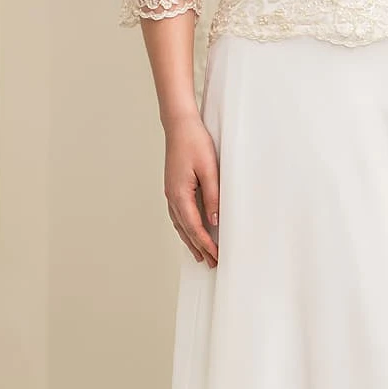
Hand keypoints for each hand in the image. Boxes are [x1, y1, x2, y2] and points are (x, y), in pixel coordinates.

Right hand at [164, 112, 219, 266]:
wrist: (179, 125)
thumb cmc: (195, 143)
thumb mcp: (209, 169)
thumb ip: (212, 196)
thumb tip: (215, 220)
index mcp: (180, 193)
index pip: (194, 227)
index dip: (206, 244)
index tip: (217, 256)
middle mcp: (172, 196)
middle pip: (185, 230)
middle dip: (199, 248)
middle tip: (212, 263)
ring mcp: (170, 192)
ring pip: (179, 224)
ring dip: (190, 240)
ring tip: (200, 255)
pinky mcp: (173, 187)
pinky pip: (178, 214)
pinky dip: (185, 227)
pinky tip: (189, 231)